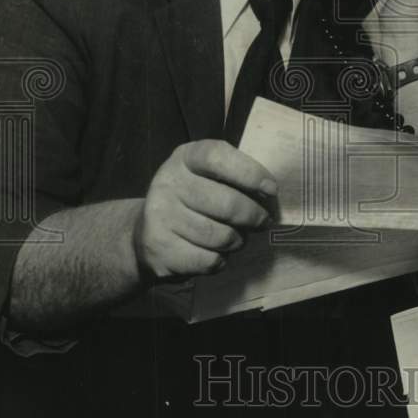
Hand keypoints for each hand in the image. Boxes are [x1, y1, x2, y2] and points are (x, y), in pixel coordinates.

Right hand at [133, 140, 276, 281]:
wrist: (145, 232)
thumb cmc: (192, 199)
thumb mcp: (208, 175)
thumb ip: (236, 175)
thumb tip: (271, 194)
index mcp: (185, 157)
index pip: (217, 157)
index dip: (250, 172)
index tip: (272, 190)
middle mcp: (168, 182)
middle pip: (227, 203)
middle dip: (254, 216)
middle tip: (262, 222)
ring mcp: (160, 215)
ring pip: (220, 236)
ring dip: (237, 241)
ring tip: (236, 238)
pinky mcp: (159, 248)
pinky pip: (207, 260)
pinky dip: (220, 261)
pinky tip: (216, 253)